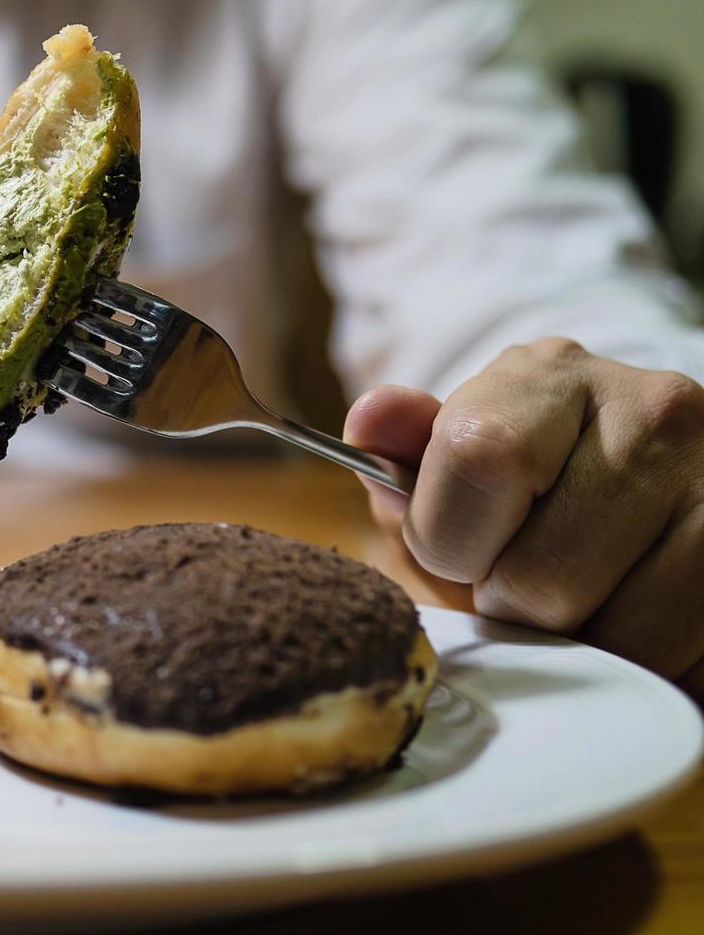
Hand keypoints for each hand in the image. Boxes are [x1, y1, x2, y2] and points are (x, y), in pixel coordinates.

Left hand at [344, 338, 703, 694]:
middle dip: (516, 608)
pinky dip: (650, 668)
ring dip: (586, 650)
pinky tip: (643, 623)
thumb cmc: (528, 492)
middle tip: (535, 584)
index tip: (463, 550)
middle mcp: (654, 409)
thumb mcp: (453, 470)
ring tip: (592, 603)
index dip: (451, 539)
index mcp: (550, 376)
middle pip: (542, 575)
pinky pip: (686, 665)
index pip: (476, 458)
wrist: (655, 491)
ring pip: (621, 636)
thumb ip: (404, 461)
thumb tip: (372, 419)